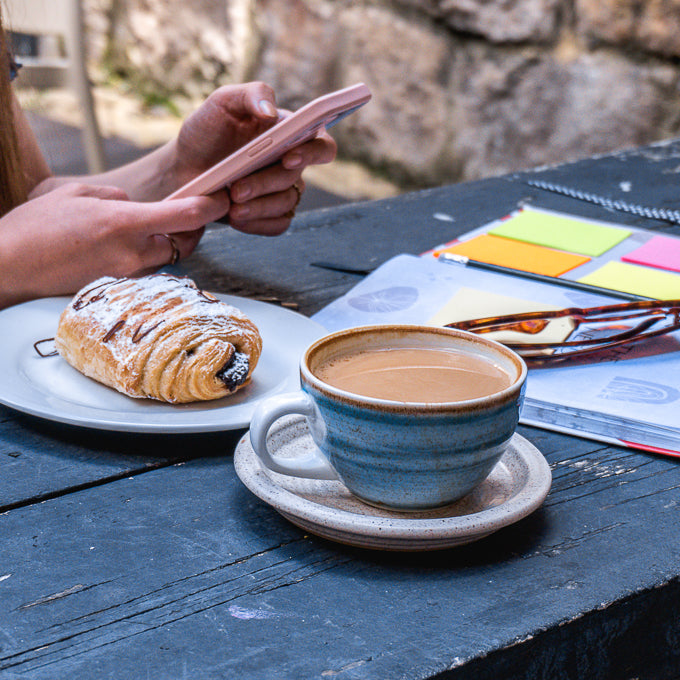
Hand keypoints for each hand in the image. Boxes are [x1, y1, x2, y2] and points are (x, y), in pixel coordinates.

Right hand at [0, 182, 229, 307]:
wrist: (7, 268)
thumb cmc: (34, 228)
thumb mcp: (74, 194)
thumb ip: (114, 196)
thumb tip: (133, 204)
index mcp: (124, 222)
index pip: (186, 215)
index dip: (210, 205)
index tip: (221, 198)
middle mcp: (131, 253)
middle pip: (180, 243)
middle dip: (181, 230)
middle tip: (171, 217)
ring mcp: (125, 276)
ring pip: (161, 259)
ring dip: (157, 245)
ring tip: (129, 233)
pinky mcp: (117, 290)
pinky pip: (140, 272)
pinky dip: (138, 259)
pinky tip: (111, 251)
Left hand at [171, 82, 336, 234]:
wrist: (183, 167)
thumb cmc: (206, 132)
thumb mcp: (223, 102)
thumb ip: (251, 94)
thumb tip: (271, 112)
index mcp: (288, 133)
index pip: (321, 143)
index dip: (313, 152)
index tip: (289, 157)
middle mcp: (290, 163)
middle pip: (296, 177)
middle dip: (266, 183)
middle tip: (237, 189)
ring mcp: (282, 190)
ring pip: (286, 203)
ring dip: (259, 207)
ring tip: (232, 206)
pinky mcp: (270, 215)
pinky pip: (278, 224)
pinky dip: (257, 223)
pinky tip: (236, 217)